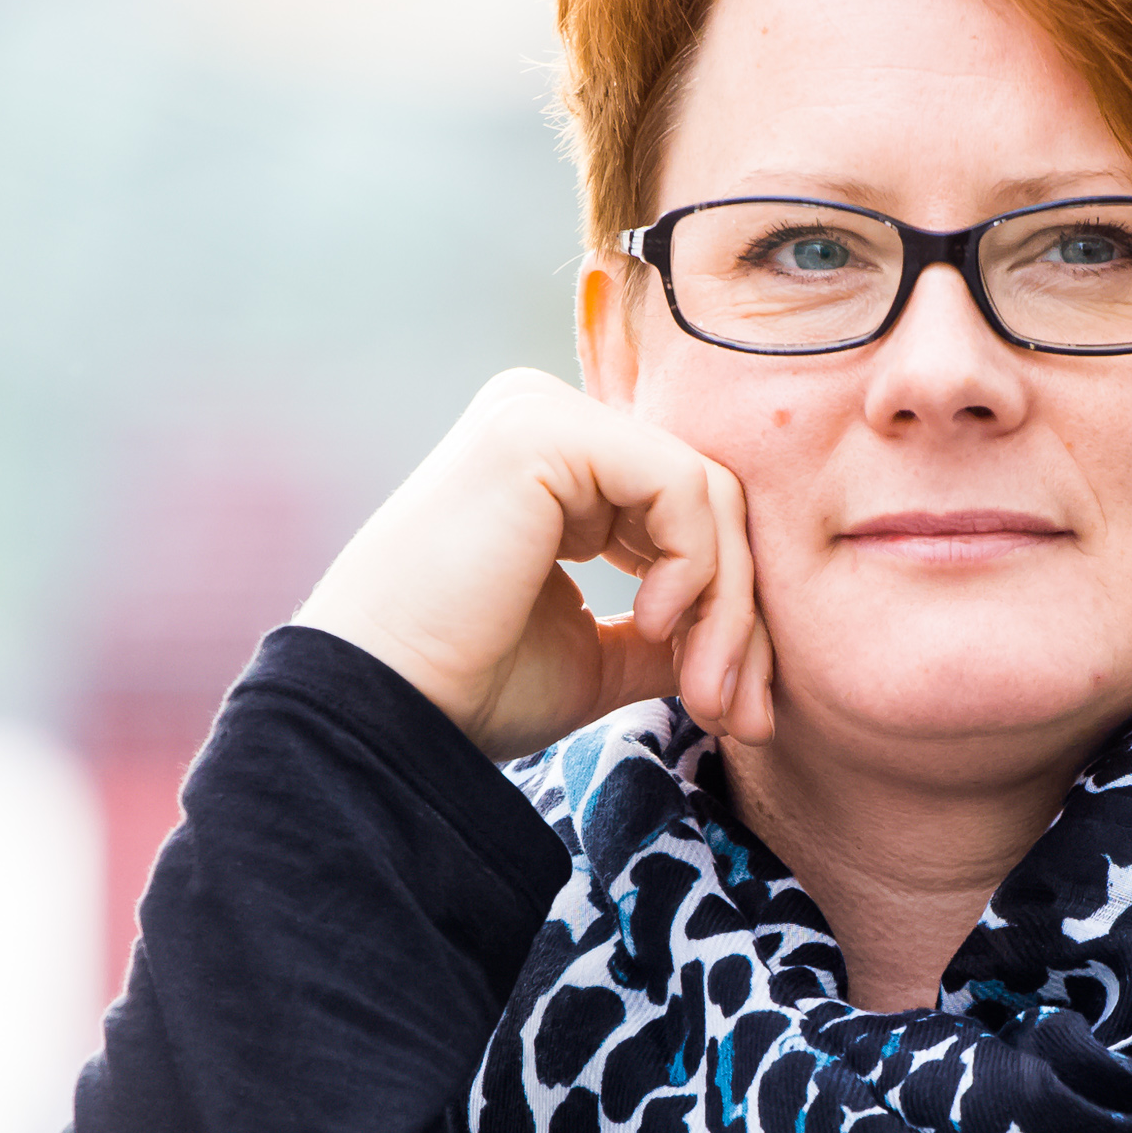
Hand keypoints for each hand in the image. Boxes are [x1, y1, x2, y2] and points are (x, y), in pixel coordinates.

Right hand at [294, 369, 777, 761]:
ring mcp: (540, 415)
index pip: (687, 514)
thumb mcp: (597, 656)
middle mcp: (548, 423)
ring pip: (706, 493)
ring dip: (728, 607)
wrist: (385, 710)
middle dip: (740, 616)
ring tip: (706, 693)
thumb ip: (670, 629)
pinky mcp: (543, 431)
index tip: (737, 712)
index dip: (729, 612)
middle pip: (707, 499)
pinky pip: (678, 483)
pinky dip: (696, 565)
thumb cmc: (468, 690)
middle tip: (742, 717)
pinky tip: (657, 624)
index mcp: (555, 468)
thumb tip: (746, 643)